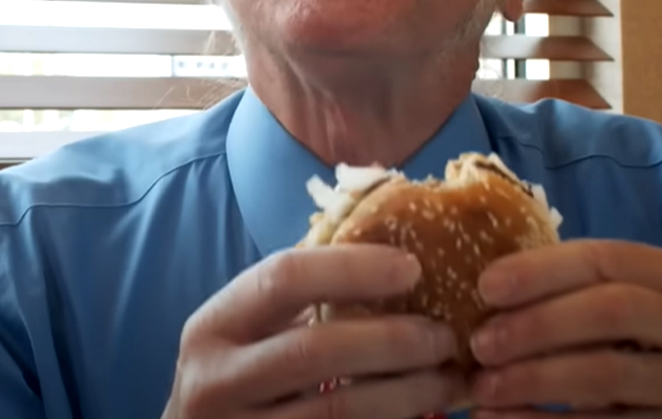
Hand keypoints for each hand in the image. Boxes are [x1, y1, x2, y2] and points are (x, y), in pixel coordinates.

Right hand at [163, 244, 464, 418]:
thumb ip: (296, 298)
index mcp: (213, 326)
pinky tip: (421, 412)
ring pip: (336, 411)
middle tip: (444, 336)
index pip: (282, 278)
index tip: (412, 268)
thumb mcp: (248, 332)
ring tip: (448, 380)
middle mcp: (214, 381)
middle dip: (392, 341)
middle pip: (314, 350)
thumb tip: (393, 259)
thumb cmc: (238, 377)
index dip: (352, 268)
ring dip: (406, 394)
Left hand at [467, 240, 661, 417]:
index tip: (486, 287)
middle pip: (611, 311)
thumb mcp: (612, 301)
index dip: (541, 271)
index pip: (604, 259)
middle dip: (538, 324)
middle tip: (481, 344)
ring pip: (606, 373)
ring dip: (534, 379)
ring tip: (484, 387)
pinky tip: (500, 417)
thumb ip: (565, 287)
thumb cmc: (629, 340)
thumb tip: (484, 286)